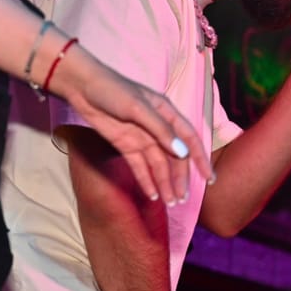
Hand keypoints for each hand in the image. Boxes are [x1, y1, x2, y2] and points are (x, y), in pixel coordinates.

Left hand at [55, 44, 213, 204]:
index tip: (209, 178)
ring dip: (165, 183)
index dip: (200, 158)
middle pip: (174, 157)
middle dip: (180, 178)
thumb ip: (161, 130)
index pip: (190, 139)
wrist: (82, 87)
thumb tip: (182, 153)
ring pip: (158, 165)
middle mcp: (158, 128)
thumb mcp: (138, 108)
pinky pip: (140, 167)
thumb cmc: (113, 90)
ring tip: (170, 202)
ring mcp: (142, 138)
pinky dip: (147, 181)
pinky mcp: (126, 146)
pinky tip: (152, 195)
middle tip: (182, 199)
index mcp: (167, 114)